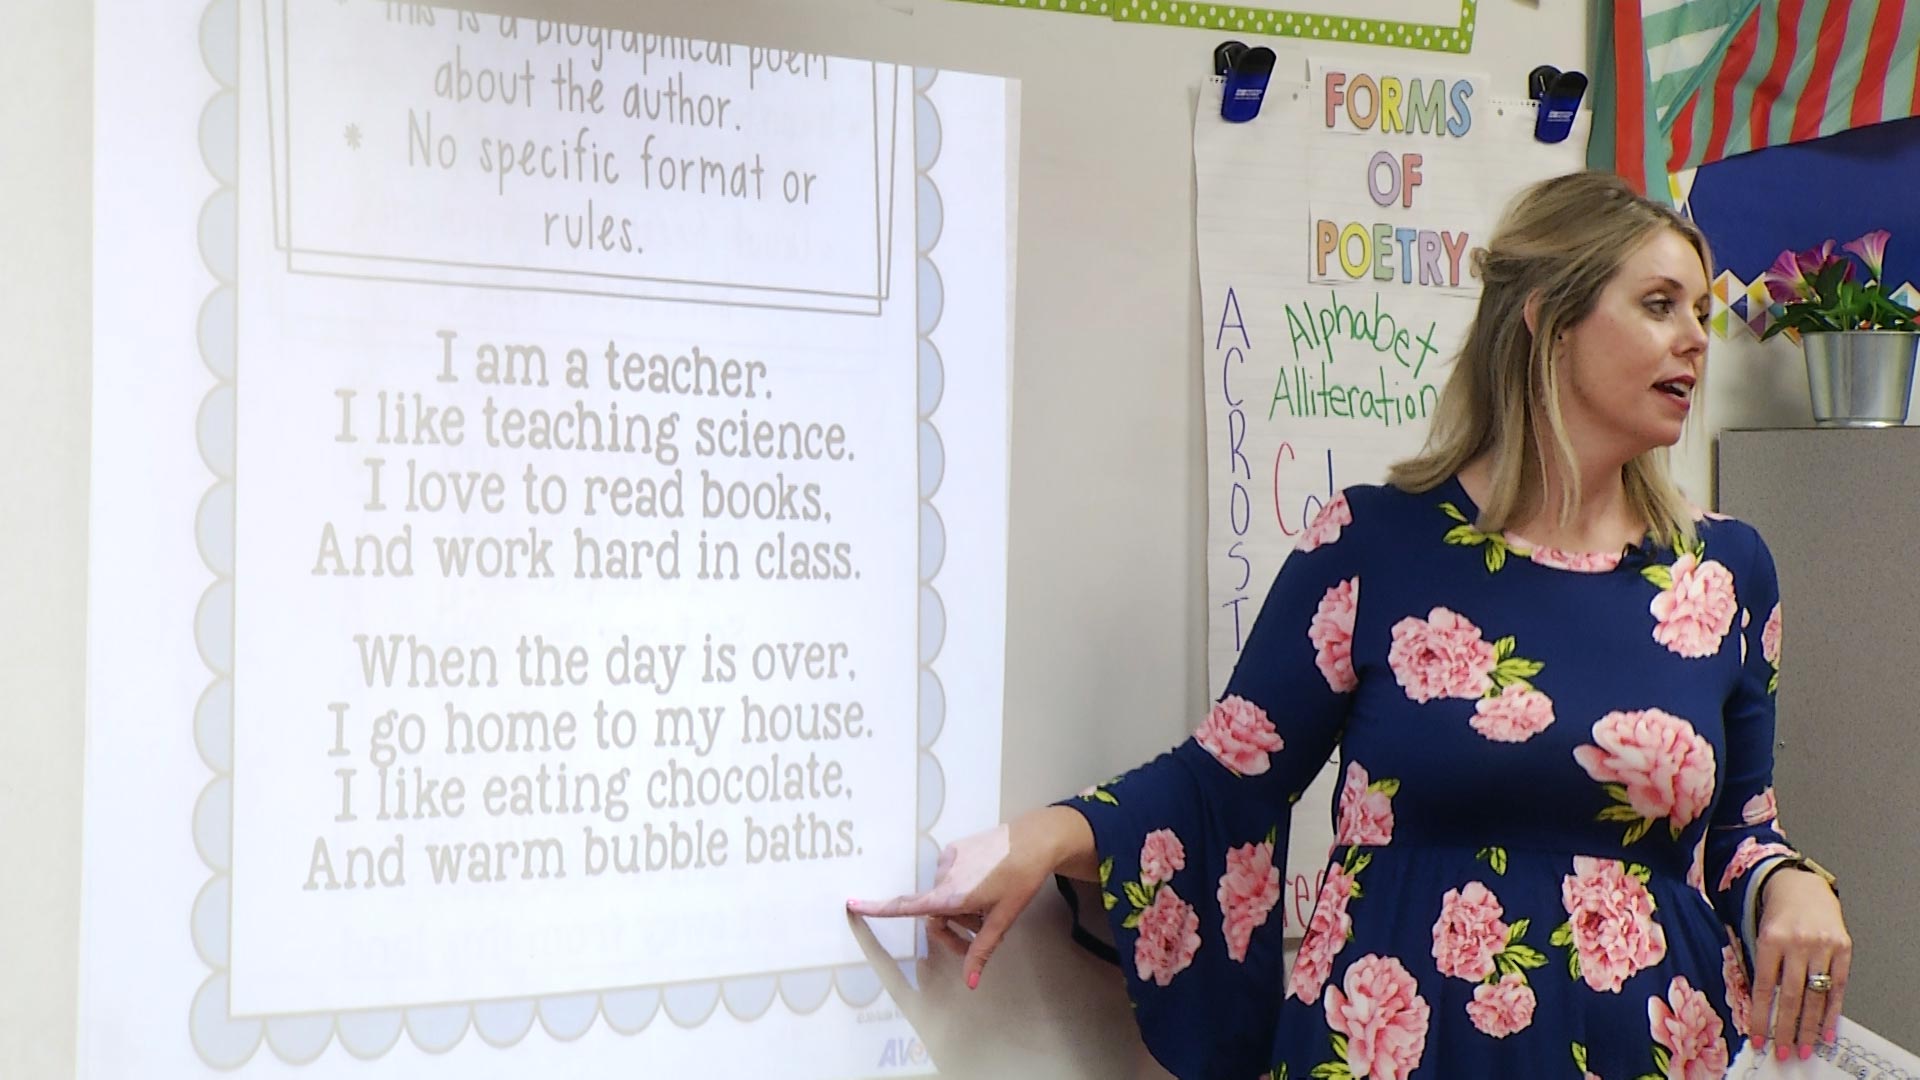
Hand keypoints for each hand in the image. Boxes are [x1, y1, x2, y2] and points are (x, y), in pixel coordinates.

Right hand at [847, 806, 1093, 989]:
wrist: (1036, 839)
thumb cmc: (1021, 880)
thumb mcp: (1004, 919)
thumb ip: (982, 950)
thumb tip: (970, 982)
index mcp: (952, 894)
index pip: (907, 906)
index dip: (877, 908)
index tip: (851, 904)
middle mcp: (944, 875)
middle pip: (933, 912)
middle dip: (951, 929)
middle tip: (978, 937)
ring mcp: (949, 859)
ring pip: (944, 895)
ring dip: (960, 910)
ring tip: (990, 908)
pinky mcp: (956, 848)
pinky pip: (951, 877)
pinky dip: (963, 889)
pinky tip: (988, 886)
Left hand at [1750, 868, 1849, 1060]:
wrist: (1802, 887)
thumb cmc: (1776, 915)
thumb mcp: (1759, 934)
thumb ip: (1761, 966)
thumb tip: (1760, 1008)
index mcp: (1770, 939)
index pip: (1763, 986)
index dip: (1760, 1015)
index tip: (1758, 1038)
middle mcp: (1797, 943)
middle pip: (1791, 996)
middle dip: (1786, 1028)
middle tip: (1784, 1051)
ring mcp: (1822, 946)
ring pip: (1816, 995)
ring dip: (1809, 1026)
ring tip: (1804, 1047)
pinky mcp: (1843, 948)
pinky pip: (1838, 987)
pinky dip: (1832, 1012)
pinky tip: (1826, 1031)